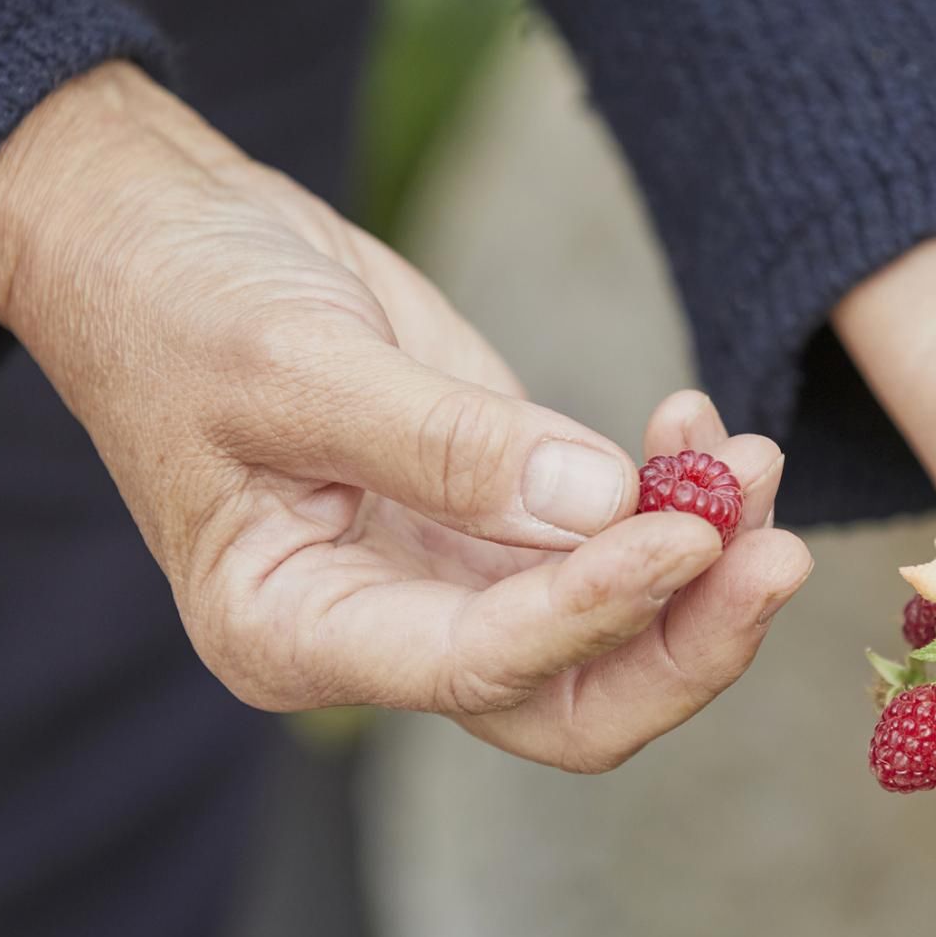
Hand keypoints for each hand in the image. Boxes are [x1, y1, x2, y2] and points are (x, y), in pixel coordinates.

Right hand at [0, 62, 811, 770]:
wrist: (161, 233)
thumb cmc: (178, 300)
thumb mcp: (289, 363)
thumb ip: (444, 445)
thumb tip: (603, 501)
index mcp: (294, 632)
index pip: (473, 666)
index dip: (590, 609)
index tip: (686, 533)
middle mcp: (384, 635)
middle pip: (567, 703)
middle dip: (683, 640)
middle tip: (774, 550)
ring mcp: (451, 581)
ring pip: (613, 636)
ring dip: (705, 563)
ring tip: (754, 460)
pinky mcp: (498, 516)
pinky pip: (611, 541)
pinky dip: (675, 497)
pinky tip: (700, 424)